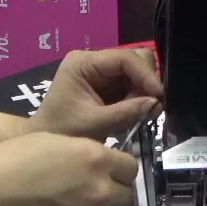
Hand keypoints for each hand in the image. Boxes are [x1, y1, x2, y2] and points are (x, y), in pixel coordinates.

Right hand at [0, 131, 138, 205]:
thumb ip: (84, 151)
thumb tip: (99, 160)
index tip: (109, 167)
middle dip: (115, 190)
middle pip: (127, 194)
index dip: (120, 167)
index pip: (131, 167)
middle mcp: (99, 189)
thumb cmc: (10, 161)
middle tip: (95, 186)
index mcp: (95, 158)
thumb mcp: (52, 141)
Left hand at [26, 48, 162, 141]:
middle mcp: (94, 62)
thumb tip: (156, 103)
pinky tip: (139, 113)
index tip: (159, 95)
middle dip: (146, 81)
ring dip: (145, 91)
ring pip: (138, 71)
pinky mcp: (109, 85)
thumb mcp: (94, 124)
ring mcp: (102, 73)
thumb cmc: (63, 133)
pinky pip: (134, 84)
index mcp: (83, 63)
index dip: (145, 74)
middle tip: (151, 108)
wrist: (47, 147)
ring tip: (144, 114)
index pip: (123, 58)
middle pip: (135, 59)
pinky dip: (141, 98)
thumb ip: (125, 112)